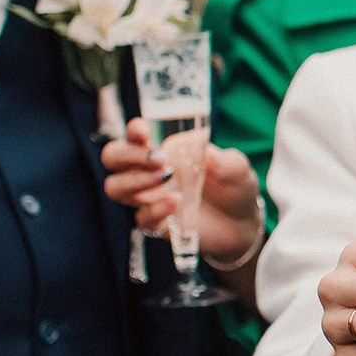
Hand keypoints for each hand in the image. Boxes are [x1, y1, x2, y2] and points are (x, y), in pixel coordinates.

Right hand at [101, 119, 261, 265]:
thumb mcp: (236, 168)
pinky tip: (175, 202)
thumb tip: (206, 151)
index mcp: (163, 151)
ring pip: (116, 189)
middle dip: (126, 156)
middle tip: (157, 160)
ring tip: (165, 178)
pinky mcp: (158, 224)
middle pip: (113, 159)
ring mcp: (150, 199)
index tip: (142, 130)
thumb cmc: (233, 187)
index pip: (135, 137)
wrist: (243, 223)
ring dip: (134, 181)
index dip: (133, 132)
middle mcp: (149, 173)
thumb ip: (224, 159)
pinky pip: (142, 218)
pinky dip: (155, 209)